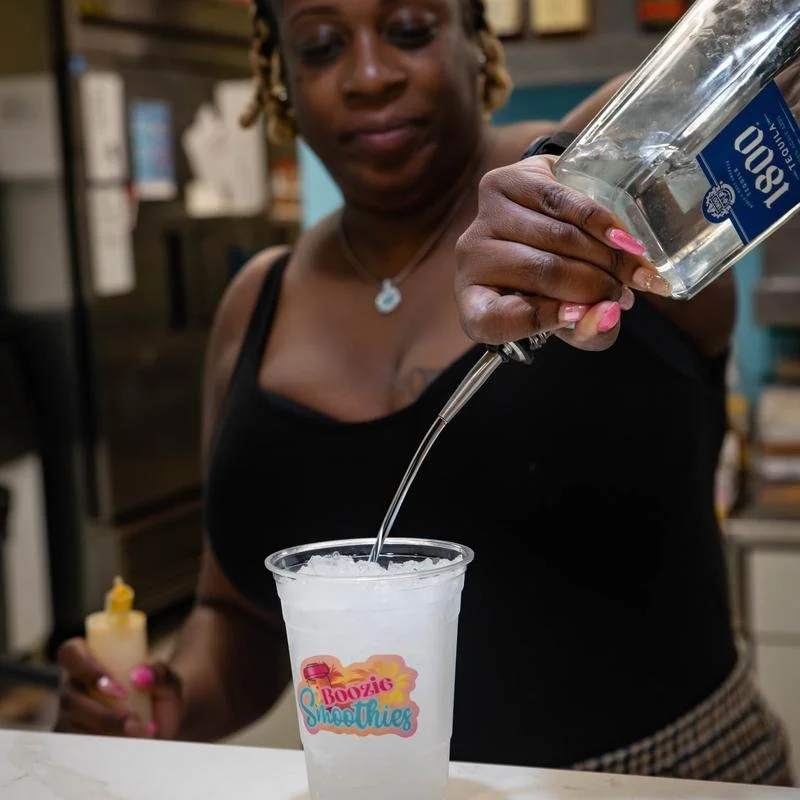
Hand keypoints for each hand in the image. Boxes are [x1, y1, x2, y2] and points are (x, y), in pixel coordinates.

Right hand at [56, 638, 183, 738]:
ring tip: (137, 731)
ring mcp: (72, 715)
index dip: (84, 667)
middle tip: (131, 717)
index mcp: (92, 659)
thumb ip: (160, 673)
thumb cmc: (161, 692)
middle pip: (69, 697)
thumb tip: (140, 675)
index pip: (70, 652)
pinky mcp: (75, 740)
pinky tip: (128, 744)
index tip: (111, 683)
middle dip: (101, 711)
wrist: (166, 721)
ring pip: (72, 724)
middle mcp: (76, 686)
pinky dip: (104, 745)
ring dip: (105, 730)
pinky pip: (77, 747)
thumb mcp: (169, 680)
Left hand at [455, 155, 671, 350]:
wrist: (546, 222)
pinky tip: (622, 238)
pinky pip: (560, 201)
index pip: (494, 318)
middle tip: (628, 293)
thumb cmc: (554, 284)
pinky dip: (598, 221)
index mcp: (475, 303)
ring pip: (556, 237)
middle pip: (540, 272)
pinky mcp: (502, 182)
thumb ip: (589, 330)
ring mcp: (483, 219)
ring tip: (635, 269)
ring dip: (606, 255)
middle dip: (596, 285)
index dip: (541, 318)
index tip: (583, 314)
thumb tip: (607, 313)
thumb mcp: (571, 321)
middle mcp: (470, 261)